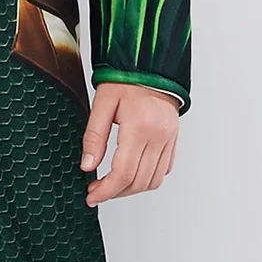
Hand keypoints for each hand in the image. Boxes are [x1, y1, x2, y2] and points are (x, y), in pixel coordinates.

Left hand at [80, 82, 179, 206]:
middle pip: (137, 182)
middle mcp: (158, 136)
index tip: (92, 196)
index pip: (122, 173)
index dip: (105, 191)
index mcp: (139, 126)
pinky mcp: (173, 141)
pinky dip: (146, 181)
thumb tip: (87, 166)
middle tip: (96, 192)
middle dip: (114, 193)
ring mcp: (169, 140)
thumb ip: (94, 137)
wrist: (152, 65)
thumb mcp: (102, 104)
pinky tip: (130, 176)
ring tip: (112, 186)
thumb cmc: (126, 80)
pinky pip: (162, 172)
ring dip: (130, 190)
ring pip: (152, 182)